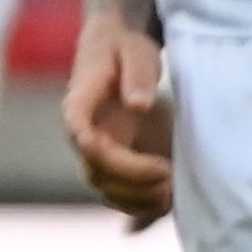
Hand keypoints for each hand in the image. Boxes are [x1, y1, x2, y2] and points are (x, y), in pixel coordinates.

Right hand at [60, 2, 174, 227]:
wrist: (116, 46)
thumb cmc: (125, 46)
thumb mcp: (134, 51)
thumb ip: (137, 76)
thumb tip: (138, 106)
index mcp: (79, 104)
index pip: (79, 134)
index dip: (106, 156)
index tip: (153, 166)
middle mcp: (82, 133)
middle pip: (95, 170)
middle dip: (132, 181)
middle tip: (170, 177)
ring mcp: (94, 150)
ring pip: (104, 187)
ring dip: (136, 199)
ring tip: (172, 195)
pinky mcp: (110, 159)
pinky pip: (117, 192)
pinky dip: (138, 205)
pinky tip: (167, 204)